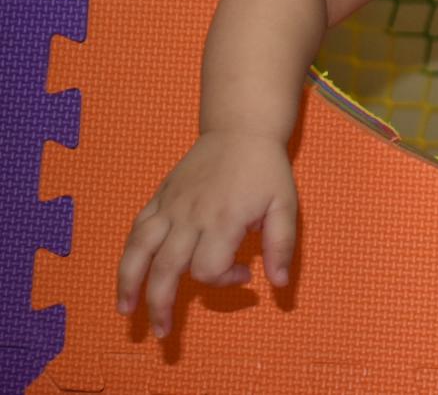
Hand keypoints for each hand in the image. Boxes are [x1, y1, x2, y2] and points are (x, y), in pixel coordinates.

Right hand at [115, 131, 297, 336]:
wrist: (240, 130)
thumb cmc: (266, 170)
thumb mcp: (285, 205)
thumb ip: (281, 245)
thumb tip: (279, 284)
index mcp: (223, 220)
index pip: (209, 268)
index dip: (224, 280)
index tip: (244, 273)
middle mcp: (190, 217)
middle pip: (166, 270)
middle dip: (161, 306)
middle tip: (163, 333)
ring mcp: (170, 207)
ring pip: (139, 252)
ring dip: (130, 285)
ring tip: (127, 312)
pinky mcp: (158, 199)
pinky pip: (136, 231)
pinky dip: (127, 256)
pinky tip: (126, 276)